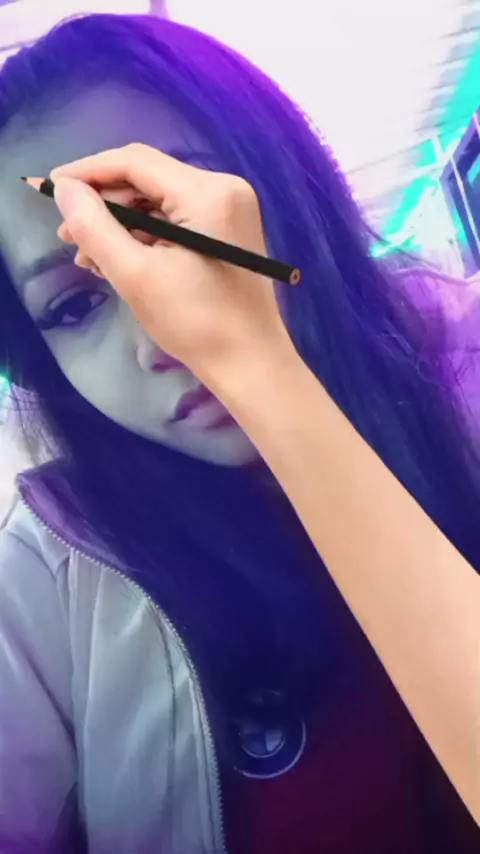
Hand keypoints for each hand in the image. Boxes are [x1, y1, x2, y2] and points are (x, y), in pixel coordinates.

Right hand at [51, 143, 291, 382]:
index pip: (135, 162)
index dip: (87, 171)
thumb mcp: (135, 276)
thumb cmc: (196, 324)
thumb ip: (95, 227)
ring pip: (158, 202)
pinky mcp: (228, 231)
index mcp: (207, 193)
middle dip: (103, 205)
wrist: (250, 364)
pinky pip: (175, 220)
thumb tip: (64, 189)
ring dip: (120, 225)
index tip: (48, 189)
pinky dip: (145, 237)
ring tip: (88, 257)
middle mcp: (224, 188)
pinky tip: (119, 260)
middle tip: (66, 236)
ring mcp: (230, 210)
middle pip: (147, 179)